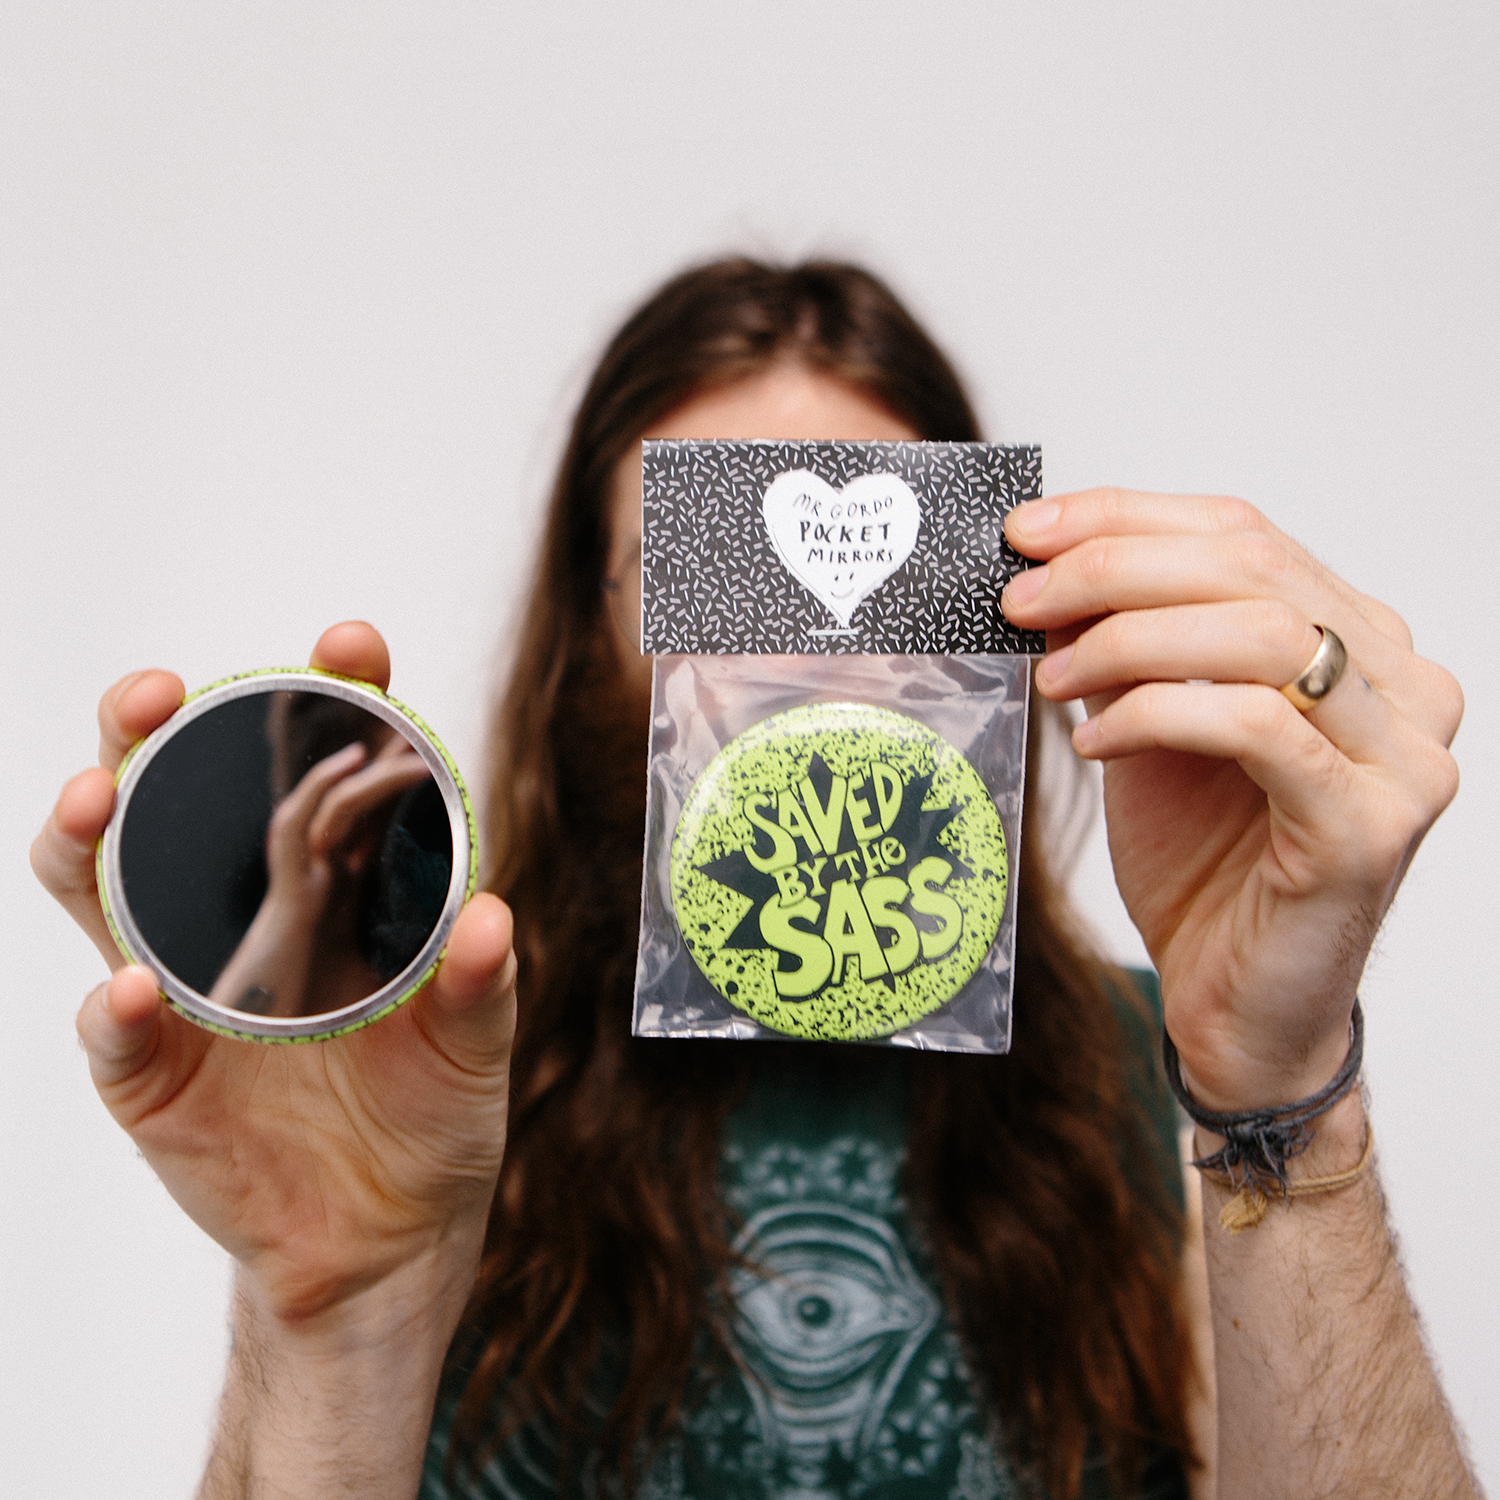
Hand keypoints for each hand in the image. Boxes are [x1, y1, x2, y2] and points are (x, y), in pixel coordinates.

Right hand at [30, 623, 515, 1326]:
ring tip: (95, 799)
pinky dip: (117, 1015)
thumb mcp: (473, 1044)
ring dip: (84, 839)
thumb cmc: (431, 1113)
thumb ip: (483, 987)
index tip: (349, 647)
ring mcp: (186, 994)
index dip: (324, 707)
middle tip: (165, 695)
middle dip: (154, 735)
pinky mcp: (153, 1079)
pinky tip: (138, 998)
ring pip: (100, 893)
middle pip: (170, 803)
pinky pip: (115, 1038)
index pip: (312, 777)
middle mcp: (243, 922)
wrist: (389, 1234)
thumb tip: (492, 919)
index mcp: (327, 893)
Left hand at [1001, 490, 1461, 1111]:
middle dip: (1114, 570)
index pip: (1246, 534)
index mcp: (1360, 642)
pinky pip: (1257, 726)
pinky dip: (1157, 715)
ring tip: (1054, 675)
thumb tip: (1048, 574)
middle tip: (1022, 598)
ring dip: (1130, 641)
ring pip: (1261, 634)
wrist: (1236, 1004)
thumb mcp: (1150, 730)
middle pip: (1252, 569)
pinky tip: (1093, 741)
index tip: (1028, 530)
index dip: (1128, 517)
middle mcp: (1404, 684)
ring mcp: (1403, 756)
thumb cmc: (1203, 866)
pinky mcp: (1371, 825)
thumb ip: (1126, 652)